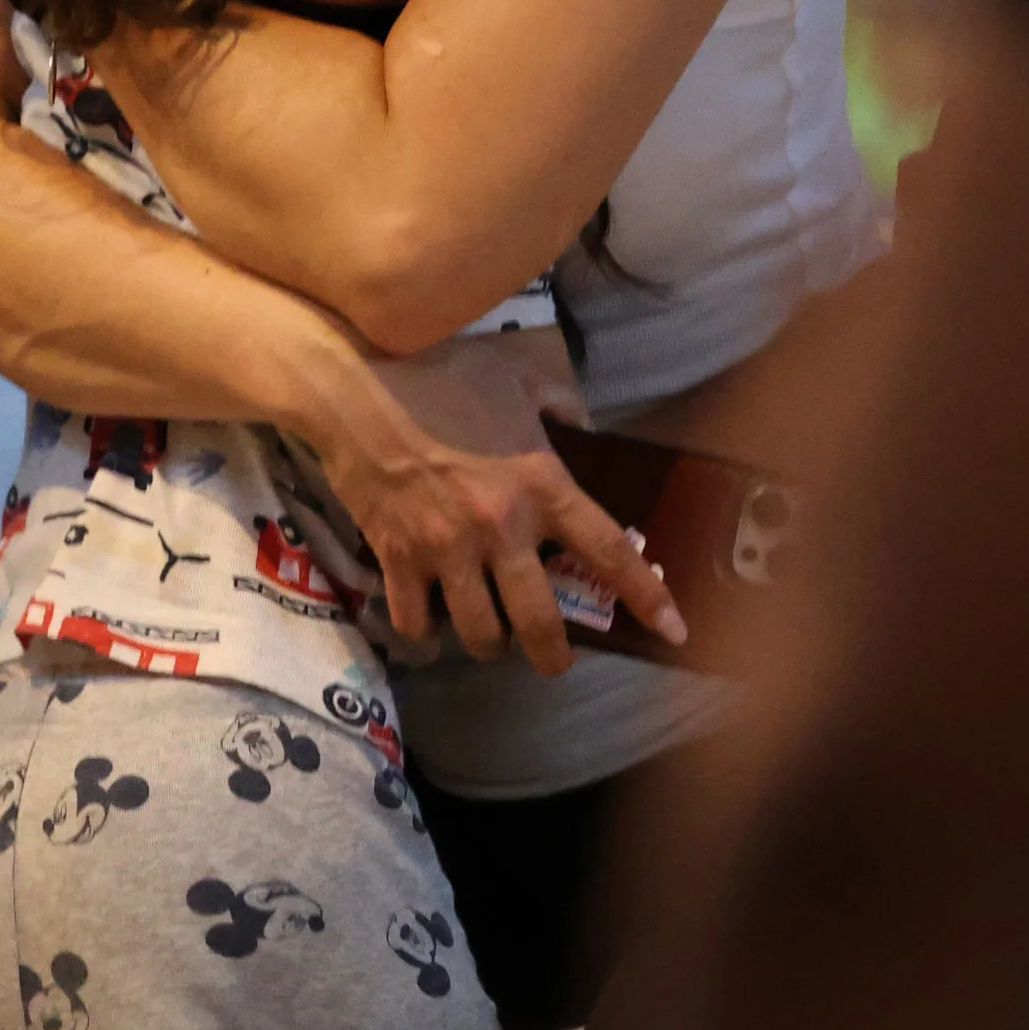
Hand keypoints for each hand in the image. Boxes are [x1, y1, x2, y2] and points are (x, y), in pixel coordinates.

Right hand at [313, 332, 688, 672]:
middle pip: (540, 623)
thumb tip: (582, 423)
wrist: (354, 383)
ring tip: (488, 632)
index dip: (647, 597)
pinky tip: (429, 623)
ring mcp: (447, 549)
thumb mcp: (516, 372)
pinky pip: (415, 621)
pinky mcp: (397, 558)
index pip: (608, 552)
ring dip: (489, 642)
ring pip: (480, 633)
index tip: (674, 631)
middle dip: (554, 656)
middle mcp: (500, 528)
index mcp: (540, 484)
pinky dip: (424, 631)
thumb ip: (560, 401)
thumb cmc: (441, 370)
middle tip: (555, 659)